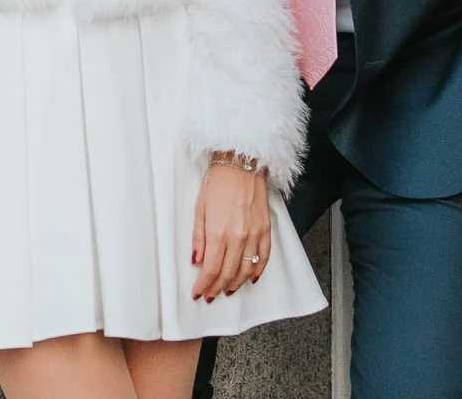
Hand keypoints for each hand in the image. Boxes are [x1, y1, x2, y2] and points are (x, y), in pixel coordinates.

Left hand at [191, 159, 270, 301]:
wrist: (240, 165)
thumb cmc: (217, 184)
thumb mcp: (199, 209)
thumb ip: (198, 238)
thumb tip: (196, 261)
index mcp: (218, 232)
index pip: (211, 269)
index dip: (204, 285)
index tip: (198, 293)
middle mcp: (238, 237)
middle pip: (227, 273)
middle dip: (217, 288)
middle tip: (210, 295)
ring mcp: (254, 235)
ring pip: (246, 270)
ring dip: (236, 284)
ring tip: (227, 290)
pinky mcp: (266, 230)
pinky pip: (265, 258)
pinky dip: (258, 272)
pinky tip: (251, 279)